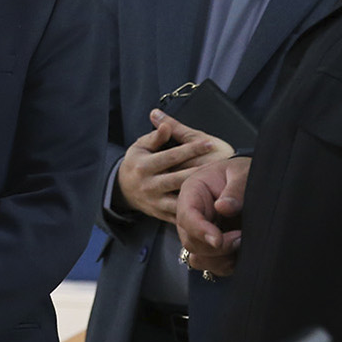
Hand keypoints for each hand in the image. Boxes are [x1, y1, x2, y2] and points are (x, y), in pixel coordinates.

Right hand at [116, 109, 235, 223]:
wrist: (123, 190)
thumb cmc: (136, 163)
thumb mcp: (140, 146)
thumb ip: (156, 137)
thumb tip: (166, 125)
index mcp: (144, 166)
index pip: (171, 156)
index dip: (191, 149)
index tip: (209, 143)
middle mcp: (149, 186)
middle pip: (178, 179)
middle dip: (199, 171)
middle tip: (219, 164)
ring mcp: (155, 202)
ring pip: (180, 200)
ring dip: (198, 195)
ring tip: (218, 187)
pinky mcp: (160, 214)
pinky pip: (179, 216)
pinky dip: (194, 213)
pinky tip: (210, 207)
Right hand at [175, 156, 249, 279]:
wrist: (251, 181)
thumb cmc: (242, 173)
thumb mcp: (242, 172)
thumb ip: (235, 189)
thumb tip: (223, 207)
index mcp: (193, 192)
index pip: (187, 215)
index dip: (200, 230)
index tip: (218, 239)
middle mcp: (191, 215)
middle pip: (190, 241)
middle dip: (215, 247)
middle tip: (240, 237)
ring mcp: (199, 233)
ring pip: (197, 257)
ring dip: (219, 259)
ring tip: (241, 243)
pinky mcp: (210, 247)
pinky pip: (209, 265)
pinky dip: (224, 265)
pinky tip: (240, 253)